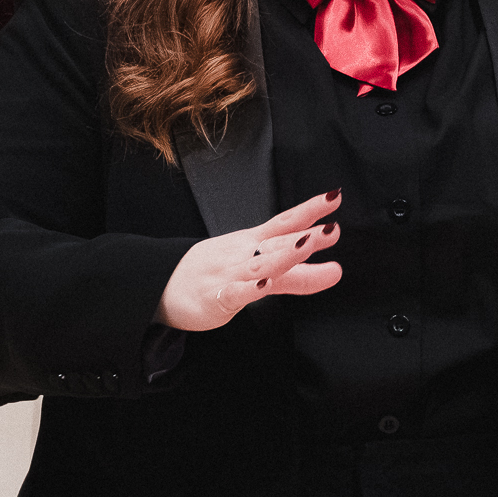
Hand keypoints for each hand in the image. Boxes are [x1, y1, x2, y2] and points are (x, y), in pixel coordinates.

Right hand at [158, 189, 344, 330]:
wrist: (163, 286)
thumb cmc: (214, 272)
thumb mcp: (256, 266)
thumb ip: (296, 270)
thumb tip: (333, 266)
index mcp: (253, 242)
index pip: (285, 222)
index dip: (310, 210)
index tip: (334, 197)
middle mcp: (245, 254)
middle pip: (278, 242)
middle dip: (307, 236)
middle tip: (333, 230)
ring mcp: (231, 274)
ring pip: (261, 264)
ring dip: (285, 254)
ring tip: (307, 244)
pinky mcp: (217, 298)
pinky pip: (235, 293)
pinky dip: (250, 289)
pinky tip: (264, 285)